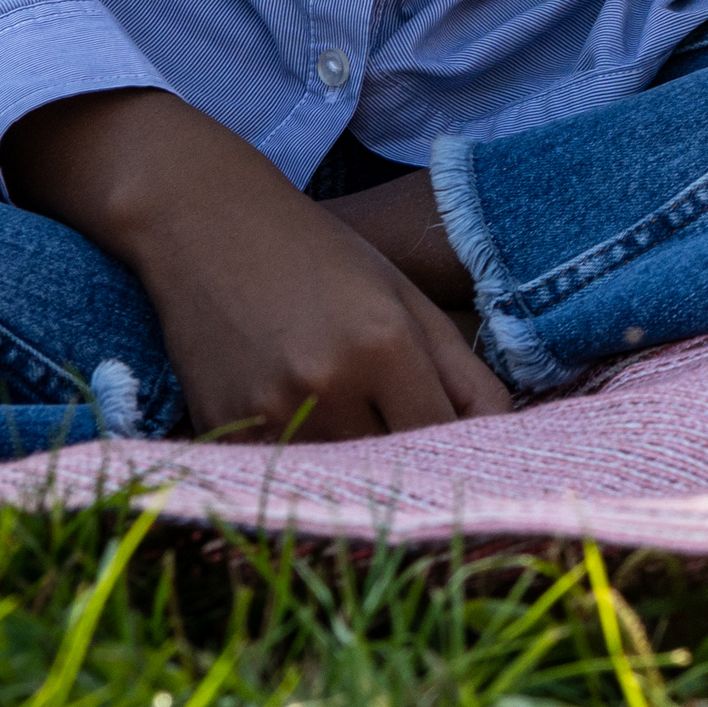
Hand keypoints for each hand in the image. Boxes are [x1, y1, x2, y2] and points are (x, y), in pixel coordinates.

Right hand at [1, 88, 518, 439]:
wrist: (203, 225)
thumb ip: (461, 370)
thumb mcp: (404, 296)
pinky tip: (309, 435)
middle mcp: (326, 382)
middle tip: (423, 458)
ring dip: (360, 476)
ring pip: (339, 482)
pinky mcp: (219, 427)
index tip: (470, 454)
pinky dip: (304, 468)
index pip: (445, 436)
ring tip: (364, 443)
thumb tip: (505, 434)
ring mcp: (267, 411)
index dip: (463, 450)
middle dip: (415, 468)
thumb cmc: (318, 254)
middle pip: (395, 468)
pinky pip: (282, 475)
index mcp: (383, 342)